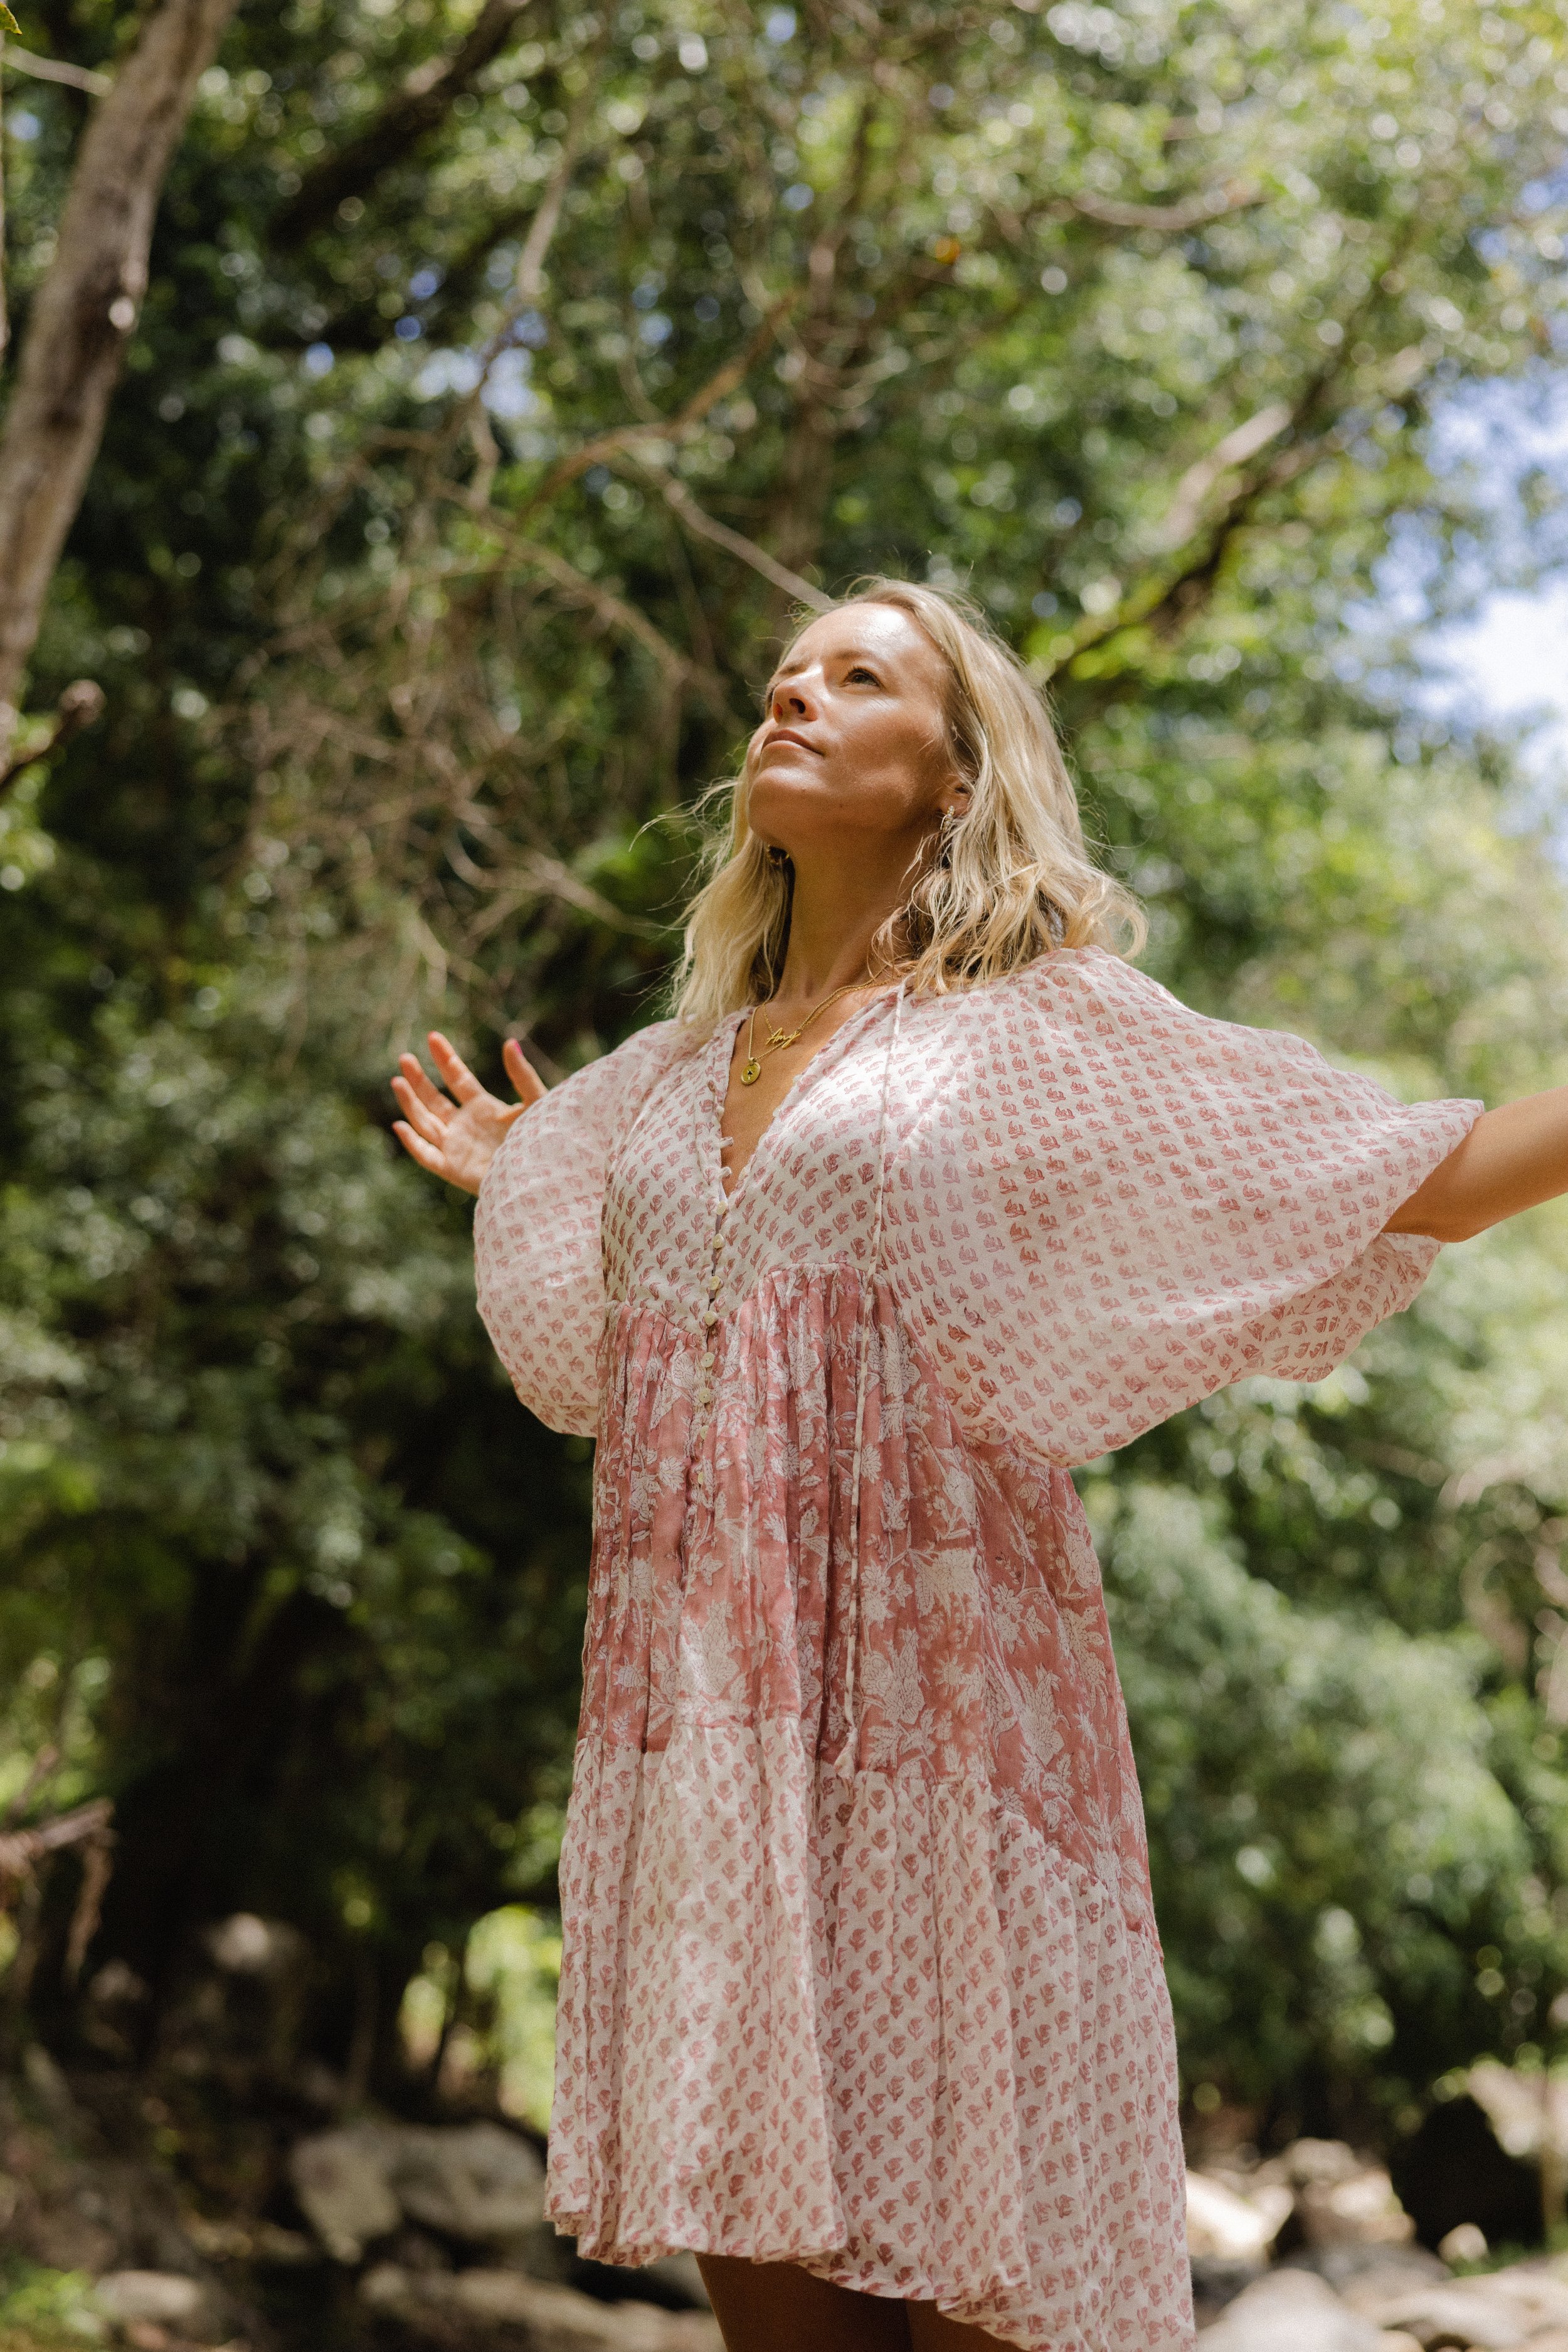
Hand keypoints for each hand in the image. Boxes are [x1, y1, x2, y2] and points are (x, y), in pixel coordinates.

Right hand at [391, 1032, 543, 1196]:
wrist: (546, 1176)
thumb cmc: (545, 1140)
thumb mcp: (535, 1102)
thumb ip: (522, 1075)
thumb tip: (510, 1042)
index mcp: (485, 1107)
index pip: (458, 1077)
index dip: (445, 1058)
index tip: (433, 1037)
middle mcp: (467, 1125)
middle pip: (435, 1098)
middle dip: (419, 1079)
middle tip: (404, 1057)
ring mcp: (458, 1147)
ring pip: (426, 1122)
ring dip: (410, 1103)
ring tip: (397, 1080)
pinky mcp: (454, 1169)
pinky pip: (427, 1156)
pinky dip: (412, 1142)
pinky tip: (399, 1125)